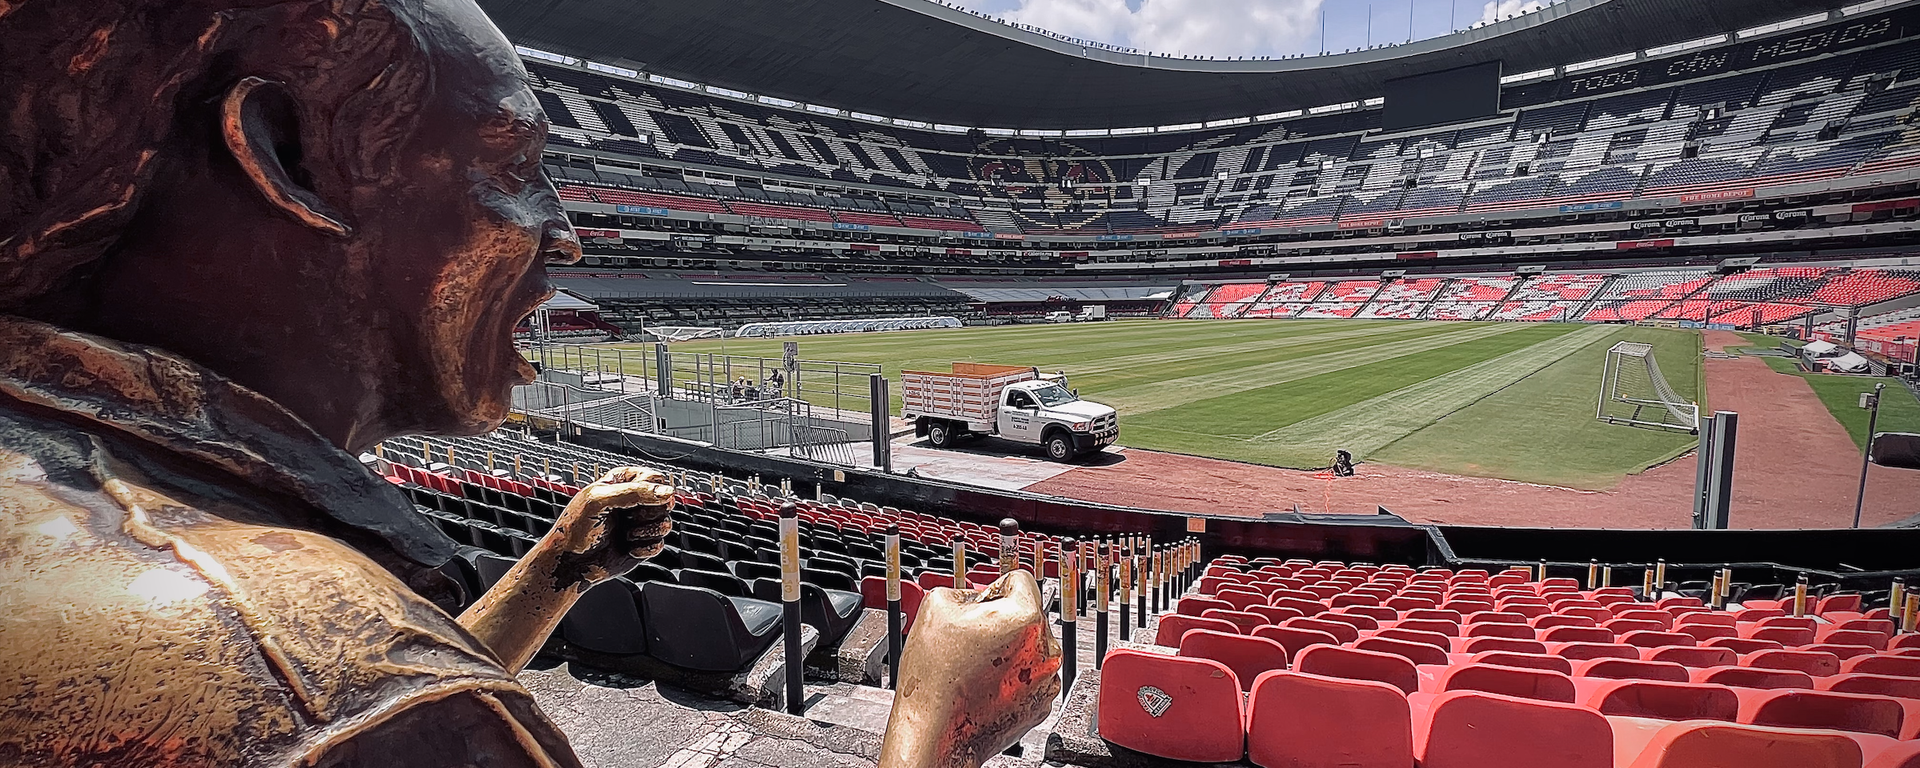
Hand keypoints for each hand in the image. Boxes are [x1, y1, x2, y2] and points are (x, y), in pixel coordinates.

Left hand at [547, 466, 674, 585]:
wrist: (570, 564)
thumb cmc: (575, 529)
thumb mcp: (600, 500)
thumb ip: (635, 492)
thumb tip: (668, 492)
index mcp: (622, 482)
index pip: (655, 478)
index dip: (650, 490)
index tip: (636, 501)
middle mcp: (633, 501)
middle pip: (665, 501)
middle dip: (648, 512)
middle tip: (629, 518)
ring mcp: (639, 523)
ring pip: (666, 522)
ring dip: (646, 532)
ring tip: (626, 534)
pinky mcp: (642, 544)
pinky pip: (660, 544)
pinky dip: (645, 548)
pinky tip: (629, 548)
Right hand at [880, 570, 1061, 767]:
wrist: (937, 732)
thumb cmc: (936, 681)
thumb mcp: (937, 607)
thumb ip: (966, 589)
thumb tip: (979, 595)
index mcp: (1024, 617)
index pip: (1020, 580)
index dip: (995, 588)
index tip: (984, 600)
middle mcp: (1044, 649)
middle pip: (1027, 615)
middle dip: (1002, 621)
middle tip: (972, 637)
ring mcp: (1045, 679)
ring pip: (1030, 647)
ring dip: (1009, 650)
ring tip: (976, 665)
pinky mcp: (1040, 703)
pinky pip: (1029, 676)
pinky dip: (1011, 677)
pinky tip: (984, 683)